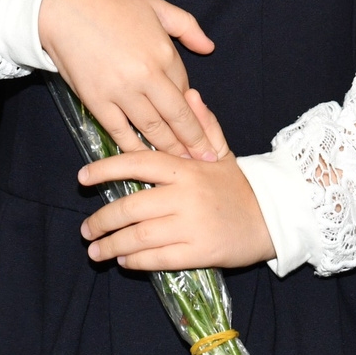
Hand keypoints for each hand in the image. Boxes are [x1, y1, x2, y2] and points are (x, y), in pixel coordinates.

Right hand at [38, 0, 217, 160]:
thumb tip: (209, 48)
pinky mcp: (97, 102)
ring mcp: (121, 91)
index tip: (202, 126)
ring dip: (170, 149)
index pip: (185, 89)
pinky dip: (135, 149)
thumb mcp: (155, 6)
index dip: (193, 108)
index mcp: (163, 53)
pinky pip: (120, 133)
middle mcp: (146, 76)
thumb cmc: (110, 5)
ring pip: (153, 129)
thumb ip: (187, 26)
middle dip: (194, 141)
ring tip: (182, 163)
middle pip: (177, 117)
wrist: (63, 8)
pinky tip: (146, 158)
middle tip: (206, 159)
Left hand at [79, 92, 271, 270]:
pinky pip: (158, 258)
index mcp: (186, 169)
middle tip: (86, 229)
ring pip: (139, 236)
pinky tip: (124, 260)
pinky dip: (136, 260)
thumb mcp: (222, 152)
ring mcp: (191, 226)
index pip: (137, 163)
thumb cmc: (240, 187)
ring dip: (111, 244)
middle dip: (102, 219)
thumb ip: (203, 124)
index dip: (105, 169)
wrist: (273, 220)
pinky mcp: (199, 253)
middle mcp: (185, 196)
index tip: (82, 177)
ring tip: (95, 250)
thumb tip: (190, 94)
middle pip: (131, 206)